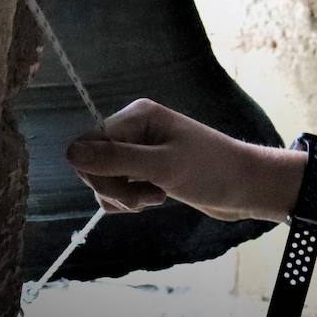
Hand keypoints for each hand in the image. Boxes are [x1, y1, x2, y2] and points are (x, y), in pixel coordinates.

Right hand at [66, 98, 297, 220]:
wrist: (246, 187)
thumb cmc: (211, 171)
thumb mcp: (162, 166)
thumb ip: (115, 160)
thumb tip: (69, 153)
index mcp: (138, 115)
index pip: (89, 144)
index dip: (97, 173)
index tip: (123, 192)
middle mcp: (135, 128)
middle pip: (93, 162)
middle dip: (113, 188)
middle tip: (145, 198)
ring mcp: (141, 150)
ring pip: (104, 179)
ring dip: (124, 197)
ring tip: (155, 198)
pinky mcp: (147, 170)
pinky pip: (119, 188)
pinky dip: (130, 201)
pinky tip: (156, 199)